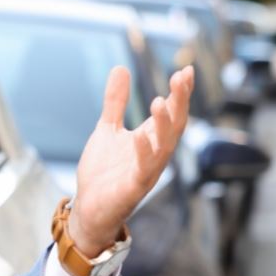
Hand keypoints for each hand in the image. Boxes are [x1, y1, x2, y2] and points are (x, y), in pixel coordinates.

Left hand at [68, 65, 194, 254]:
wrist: (89, 207)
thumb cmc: (103, 171)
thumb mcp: (107, 128)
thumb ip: (116, 101)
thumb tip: (121, 68)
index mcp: (150, 138)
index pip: (171, 112)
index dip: (180, 92)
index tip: (186, 70)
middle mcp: (154, 154)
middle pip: (174, 125)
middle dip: (179, 102)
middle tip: (181, 78)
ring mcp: (146, 171)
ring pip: (164, 147)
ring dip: (164, 125)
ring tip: (160, 101)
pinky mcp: (133, 188)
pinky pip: (143, 170)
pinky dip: (143, 153)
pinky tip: (140, 137)